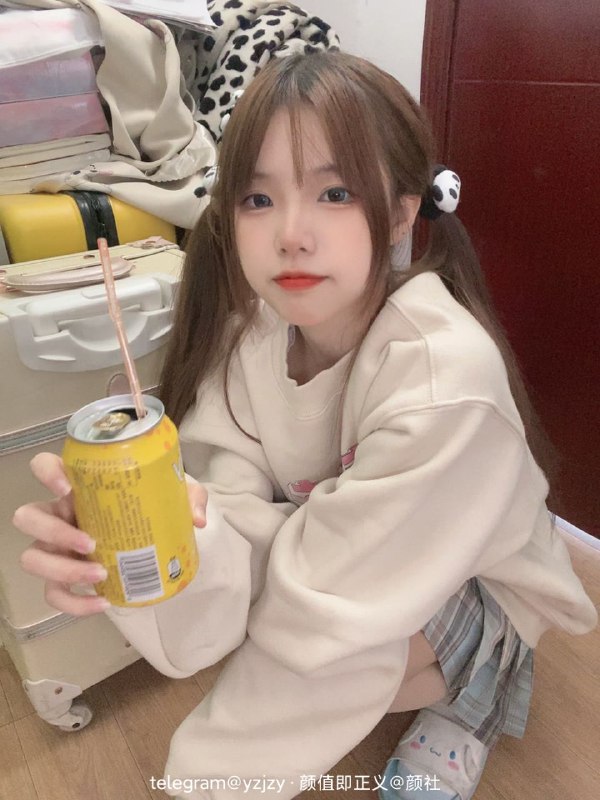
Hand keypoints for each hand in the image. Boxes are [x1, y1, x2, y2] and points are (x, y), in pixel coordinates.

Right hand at [13, 453, 206, 616]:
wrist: (156, 536)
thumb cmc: (154, 506)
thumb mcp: (175, 494)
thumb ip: (188, 498)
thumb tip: (196, 518)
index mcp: (79, 485)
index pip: (44, 467)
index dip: (46, 473)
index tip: (67, 486)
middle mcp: (59, 513)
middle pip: (28, 517)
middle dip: (53, 531)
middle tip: (90, 542)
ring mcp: (57, 546)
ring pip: (32, 557)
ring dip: (61, 568)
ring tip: (100, 573)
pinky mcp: (63, 576)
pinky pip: (54, 593)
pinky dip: (74, 602)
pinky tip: (102, 602)